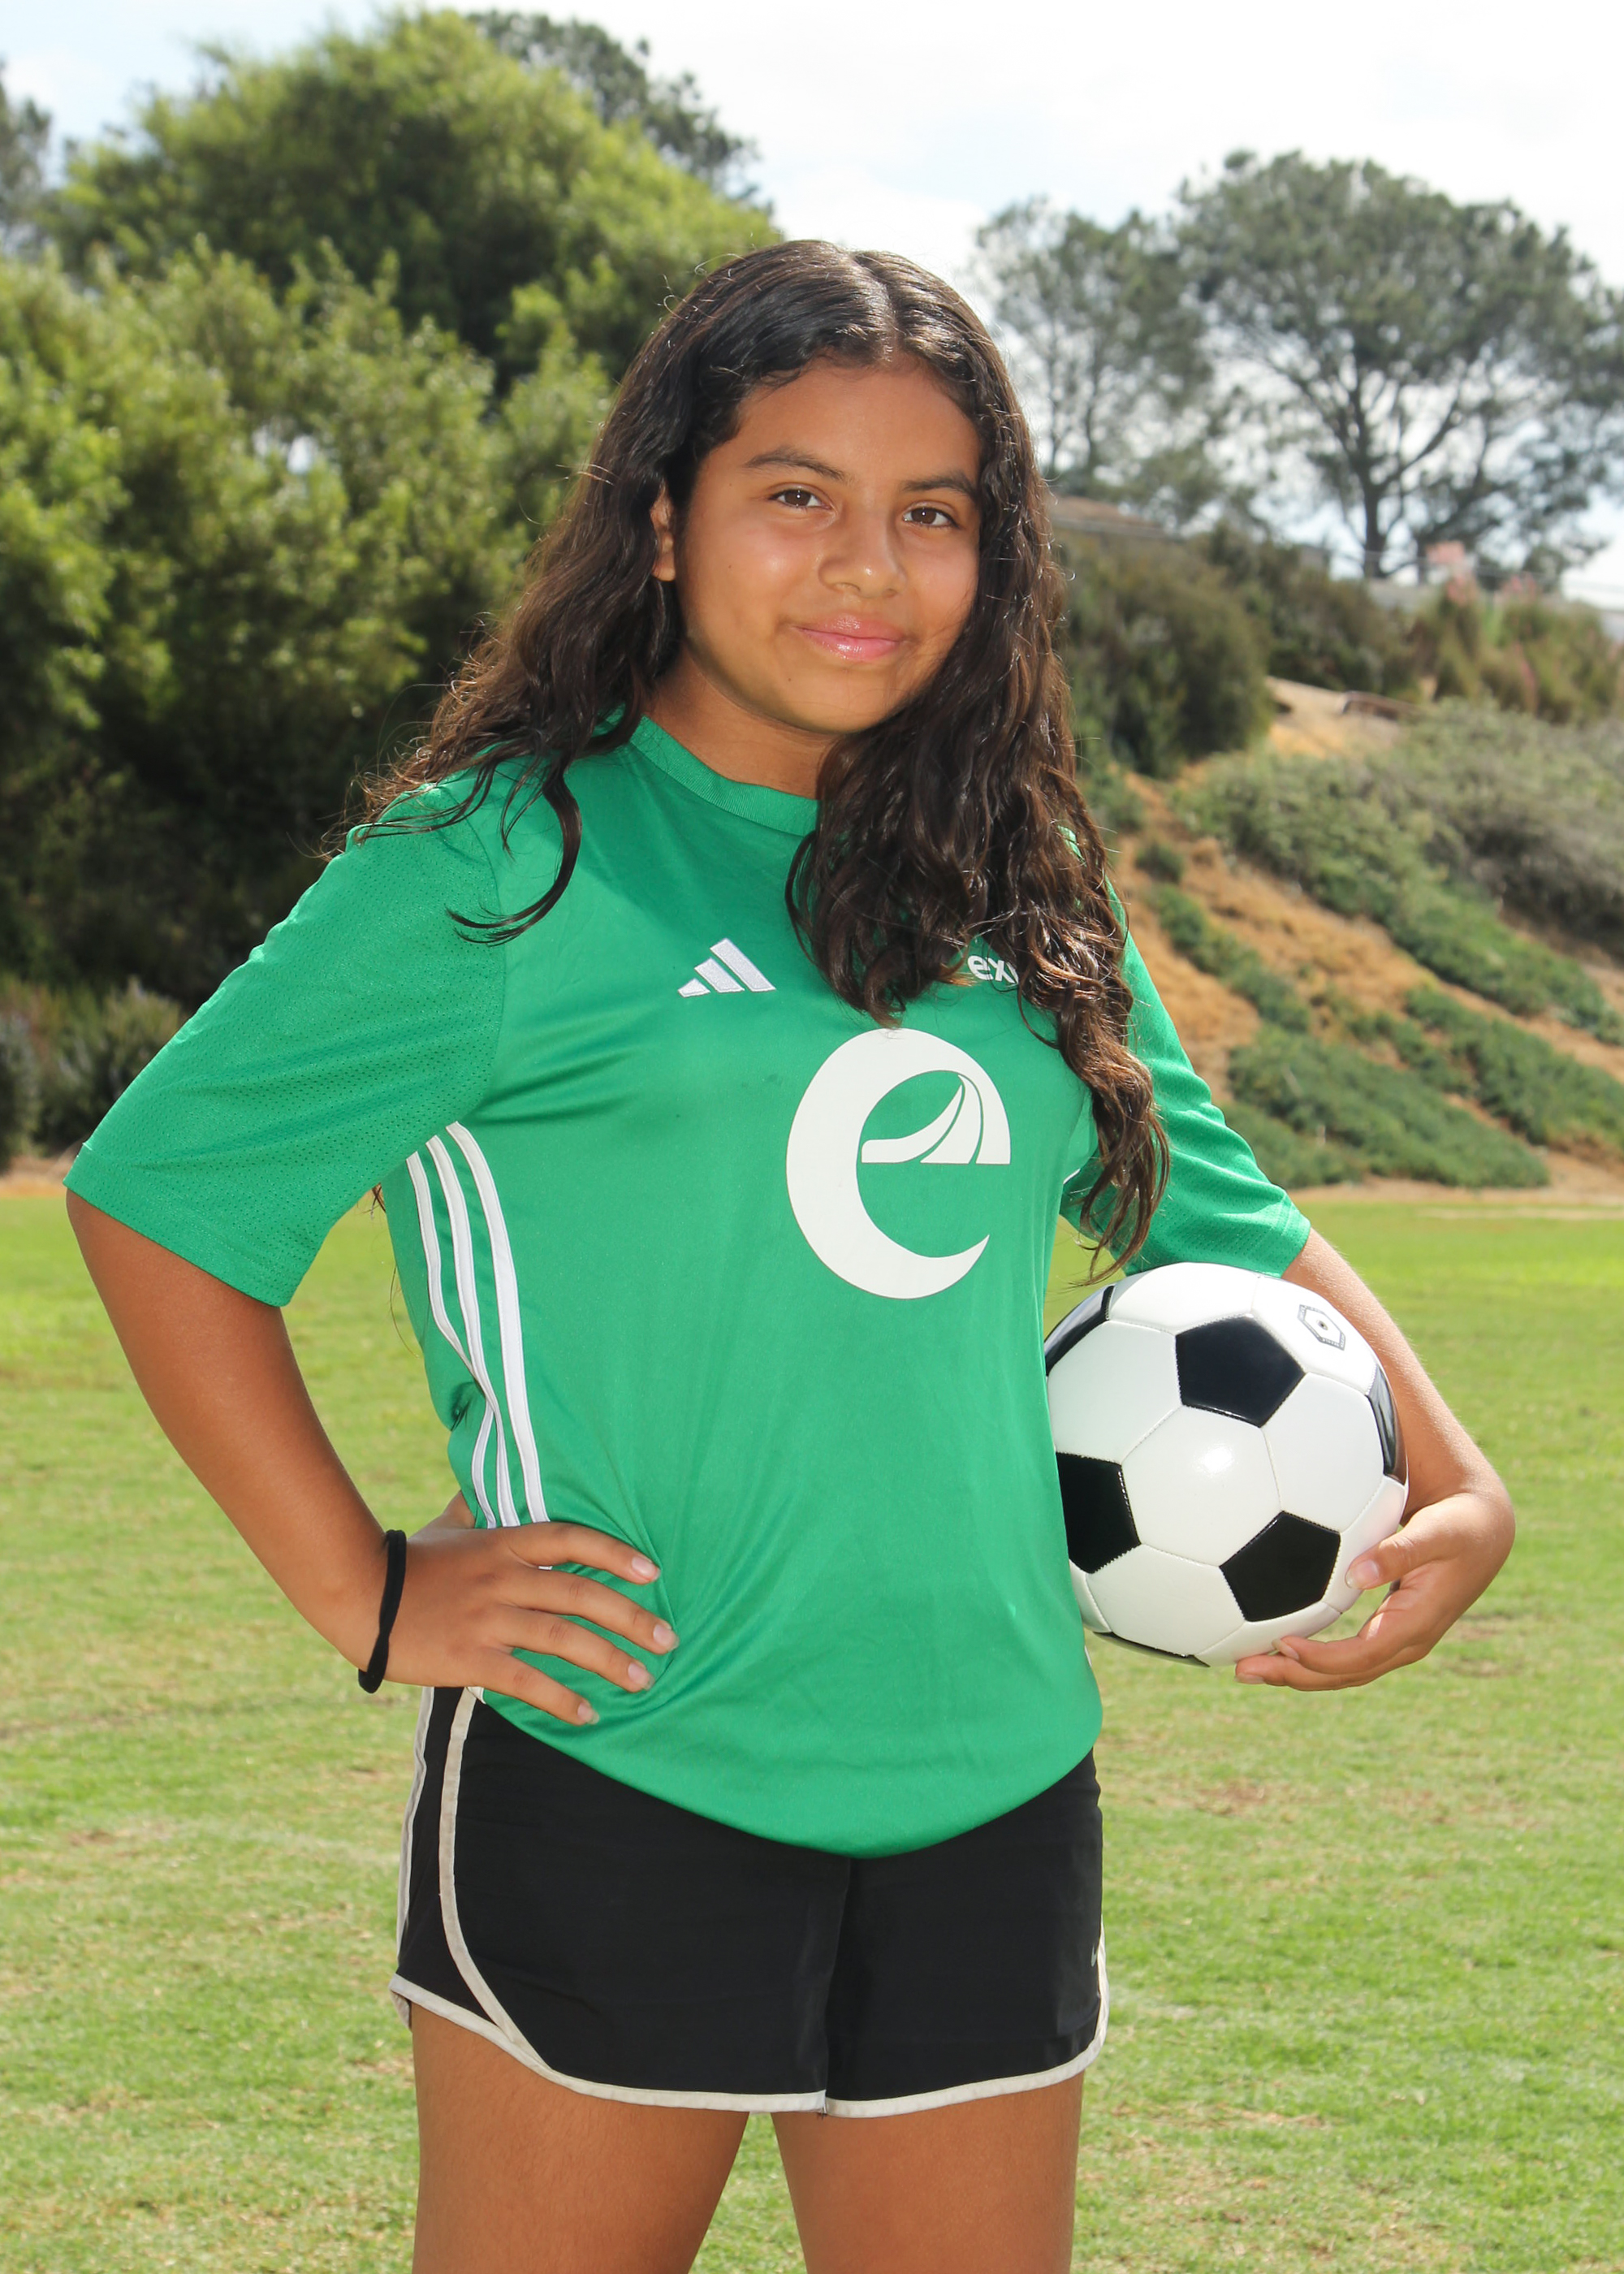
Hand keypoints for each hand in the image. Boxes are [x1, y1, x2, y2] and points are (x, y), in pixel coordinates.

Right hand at [378, 1512, 677, 1725]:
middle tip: (668, 1637)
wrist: (358, 1594)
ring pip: (563, 1639)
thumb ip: (477, 1507)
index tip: (653, 1570)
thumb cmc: (408, 1560)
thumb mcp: (448, 1525)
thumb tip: (487, 1482)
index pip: (571, 1540)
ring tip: (643, 1680)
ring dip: (609, 1661)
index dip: (615, 1552)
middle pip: (580, 1594)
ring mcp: (488, 1619)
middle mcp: (503, 1578)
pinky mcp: (470, 1657)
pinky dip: (561, 1700)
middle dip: (631, 1617)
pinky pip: (526, 1681)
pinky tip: (588, 1715)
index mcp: (502, 1543)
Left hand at [1232, 1486, 1512, 1690]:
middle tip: (1243, 1671)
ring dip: (1296, 1673)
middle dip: (1295, 1677)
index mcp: (1415, 1624)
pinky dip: (1311, 1657)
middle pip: (1345, 1674)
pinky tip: (1276, 1646)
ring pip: (1343, 1671)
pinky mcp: (1387, 1630)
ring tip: (1247, 1668)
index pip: (1361, 1656)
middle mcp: (1405, 1642)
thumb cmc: (1458, 1528)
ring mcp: (1397, 1641)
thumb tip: (1358, 1573)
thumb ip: (1400, 1551)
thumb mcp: (1436, 1532)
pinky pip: (1346, 1655)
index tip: (1281, 1645)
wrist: (1484, 1534)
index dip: (1320, 1658)